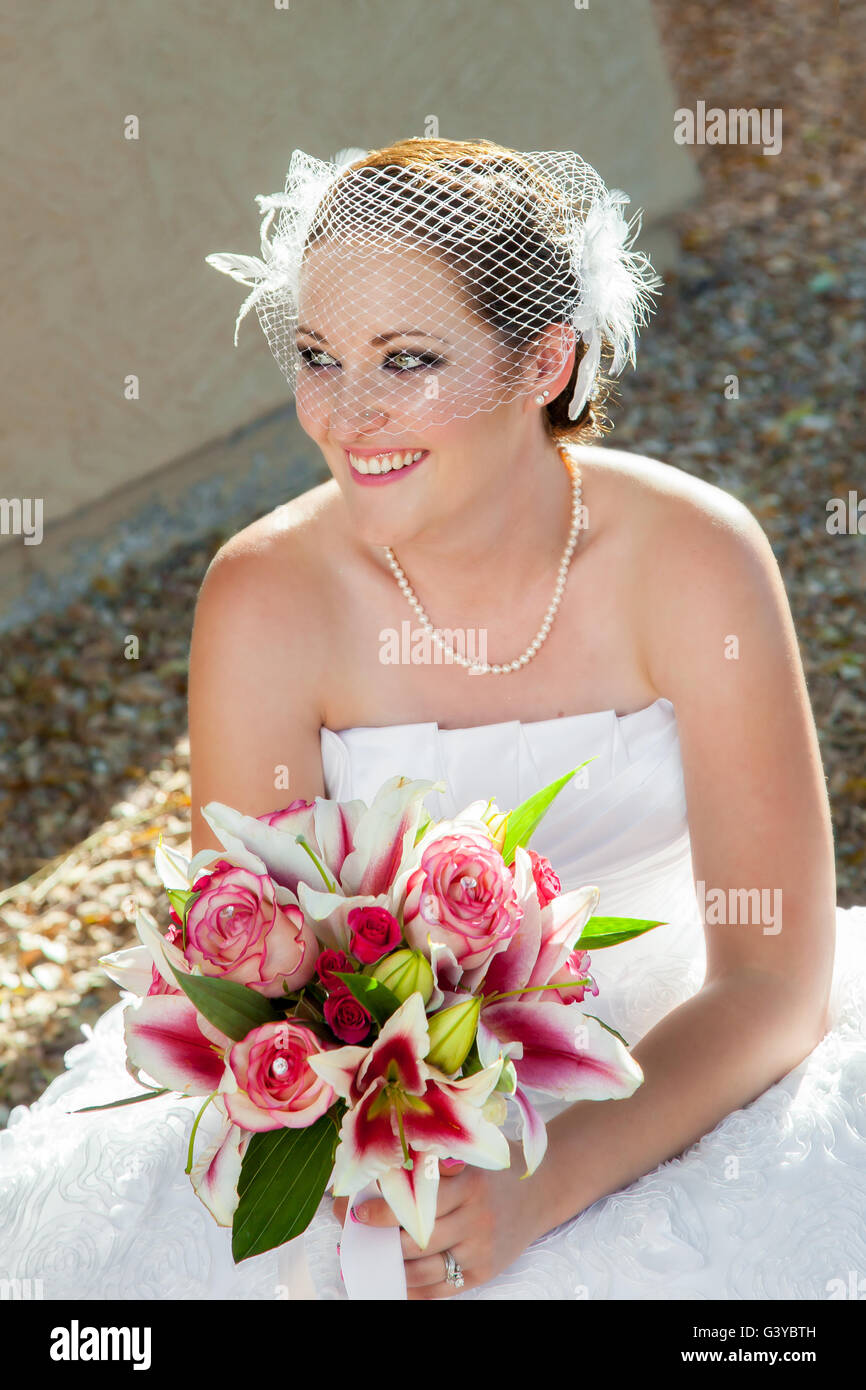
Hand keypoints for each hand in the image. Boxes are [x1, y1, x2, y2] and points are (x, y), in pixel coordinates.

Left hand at [331, 1143, 543, 1298]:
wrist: (541, 1190)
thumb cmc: (494, 1170)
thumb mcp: (469, 1157)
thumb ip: (432, 1164)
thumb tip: (380, 1171)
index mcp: (470, 1185)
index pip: (419, 1204)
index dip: (384, 1210)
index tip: (357, 1210)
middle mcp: (476, 1220)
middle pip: (417, 1241)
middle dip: (380, 1241)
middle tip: (355, 1236)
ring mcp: (480, 1250)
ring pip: (424, 1269)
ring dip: (391, 1266)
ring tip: (368, 1258)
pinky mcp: (483, 1272)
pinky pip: (441, 1290)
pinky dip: (412, 1290)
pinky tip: (393, 1281)